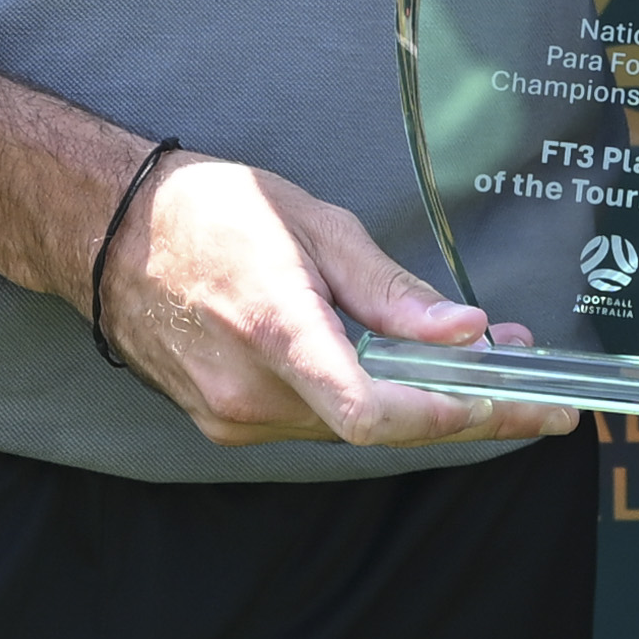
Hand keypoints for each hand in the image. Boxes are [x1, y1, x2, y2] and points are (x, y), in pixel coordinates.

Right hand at [104, 156, 578, 450]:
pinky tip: (393, 368)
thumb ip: (389, 289)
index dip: (453, 415)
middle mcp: (250, 392)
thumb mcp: (313, 225)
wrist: (107, 234)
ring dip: (414, 402)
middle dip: (461, 405)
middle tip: (531, 382)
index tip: (517, 403)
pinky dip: (362, 399)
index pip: (373, 410)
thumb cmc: (209, 211)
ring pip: (349, 427)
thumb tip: (464, 329)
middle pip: (378, 425)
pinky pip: (314, 420)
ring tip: (474, 362)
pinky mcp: (224, 424)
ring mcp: (232, 418)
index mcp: (275, 330)